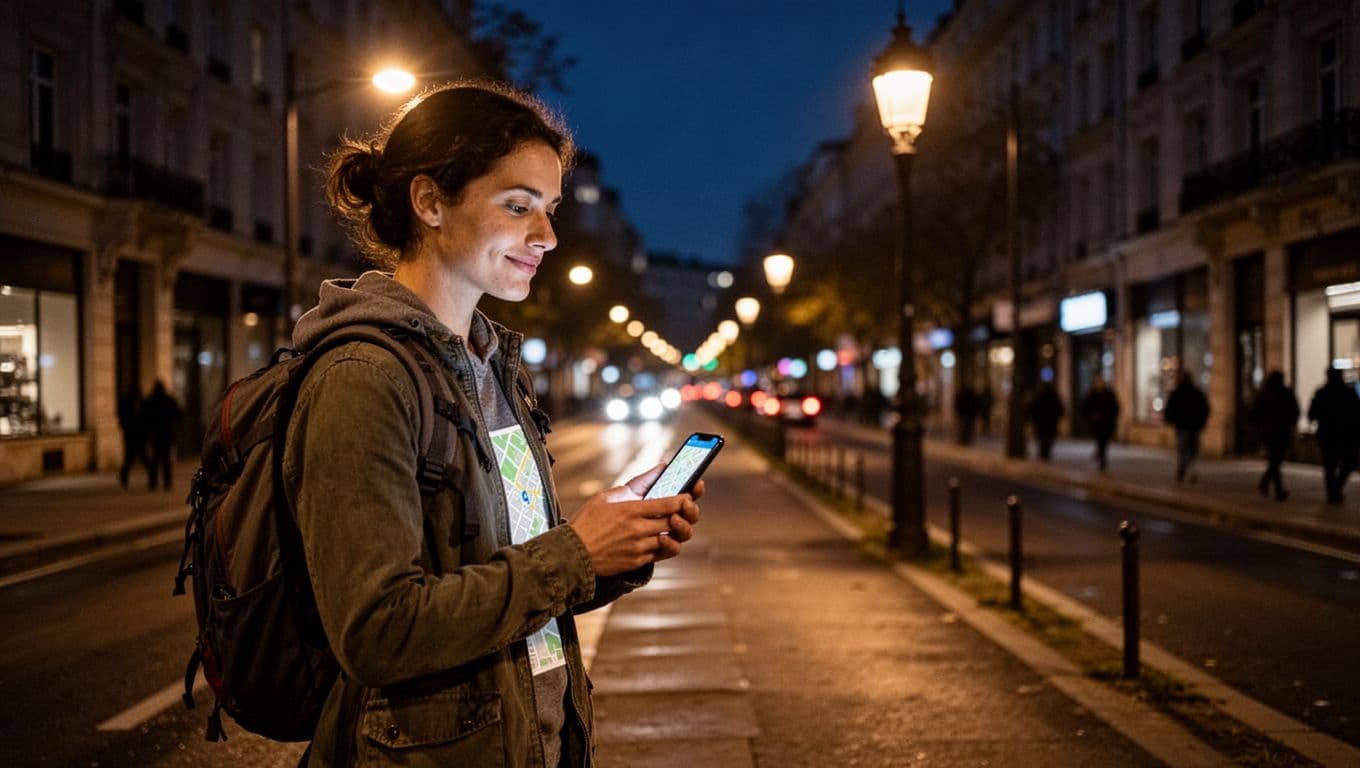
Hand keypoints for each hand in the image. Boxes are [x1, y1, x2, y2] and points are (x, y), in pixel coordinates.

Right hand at [567, 463, 702, 575]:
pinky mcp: (637, 562)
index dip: (684, 500)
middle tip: (683, 511)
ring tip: (671, 526)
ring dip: (675, 533)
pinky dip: (664, 546)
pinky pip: (660, 554)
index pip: (669, 504)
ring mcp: (638, 547)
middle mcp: (637, 529)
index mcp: (630, 510)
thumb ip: (636, 483)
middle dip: (683, 516)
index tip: (688, 496)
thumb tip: (660, 468)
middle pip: (674, 522)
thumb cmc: (588, 522)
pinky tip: (659, 539)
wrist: (572, 554)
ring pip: (671, 540)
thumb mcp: (606, 496)